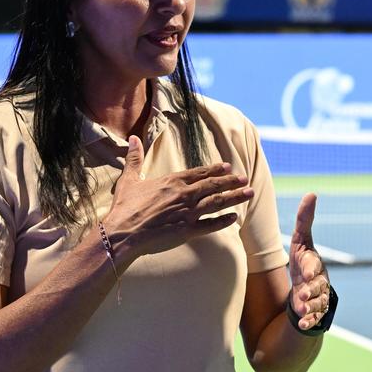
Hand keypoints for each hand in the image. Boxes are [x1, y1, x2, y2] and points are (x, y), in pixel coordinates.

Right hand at [104, 135, 252, 260]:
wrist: (122, 233)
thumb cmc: (124, 207)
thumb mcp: (129, 180)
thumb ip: (135, 159)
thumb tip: (132, 138)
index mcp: (172, 182)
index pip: (199, 173)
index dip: (215, 169)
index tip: (228, 167)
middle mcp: (184, 195)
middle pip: (213, 185)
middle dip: (231, 181)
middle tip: (245, 178)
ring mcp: (188, 213)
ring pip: (217, 202)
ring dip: (234, 197)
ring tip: (249, 192)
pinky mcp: (187, 231)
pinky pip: (211, 225)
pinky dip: (223, 221)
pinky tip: (234, 218)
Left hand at [288, 193, 330, 330]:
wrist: (305, 290)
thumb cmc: (302, 263)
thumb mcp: (301, 242)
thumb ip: (305, 221)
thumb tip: (312, 193)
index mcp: (314, 264)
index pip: (313, 265)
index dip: (310, 269)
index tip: (305, 274)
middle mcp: (319, 281)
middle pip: (317, 286)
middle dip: (311, 290)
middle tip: (302, 294)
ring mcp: (318, 298)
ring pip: (317, 303)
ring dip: (309, 307)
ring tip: (301, 309)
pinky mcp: (314, 313)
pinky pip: (314, 319)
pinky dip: (308, 322)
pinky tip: (301, 325)